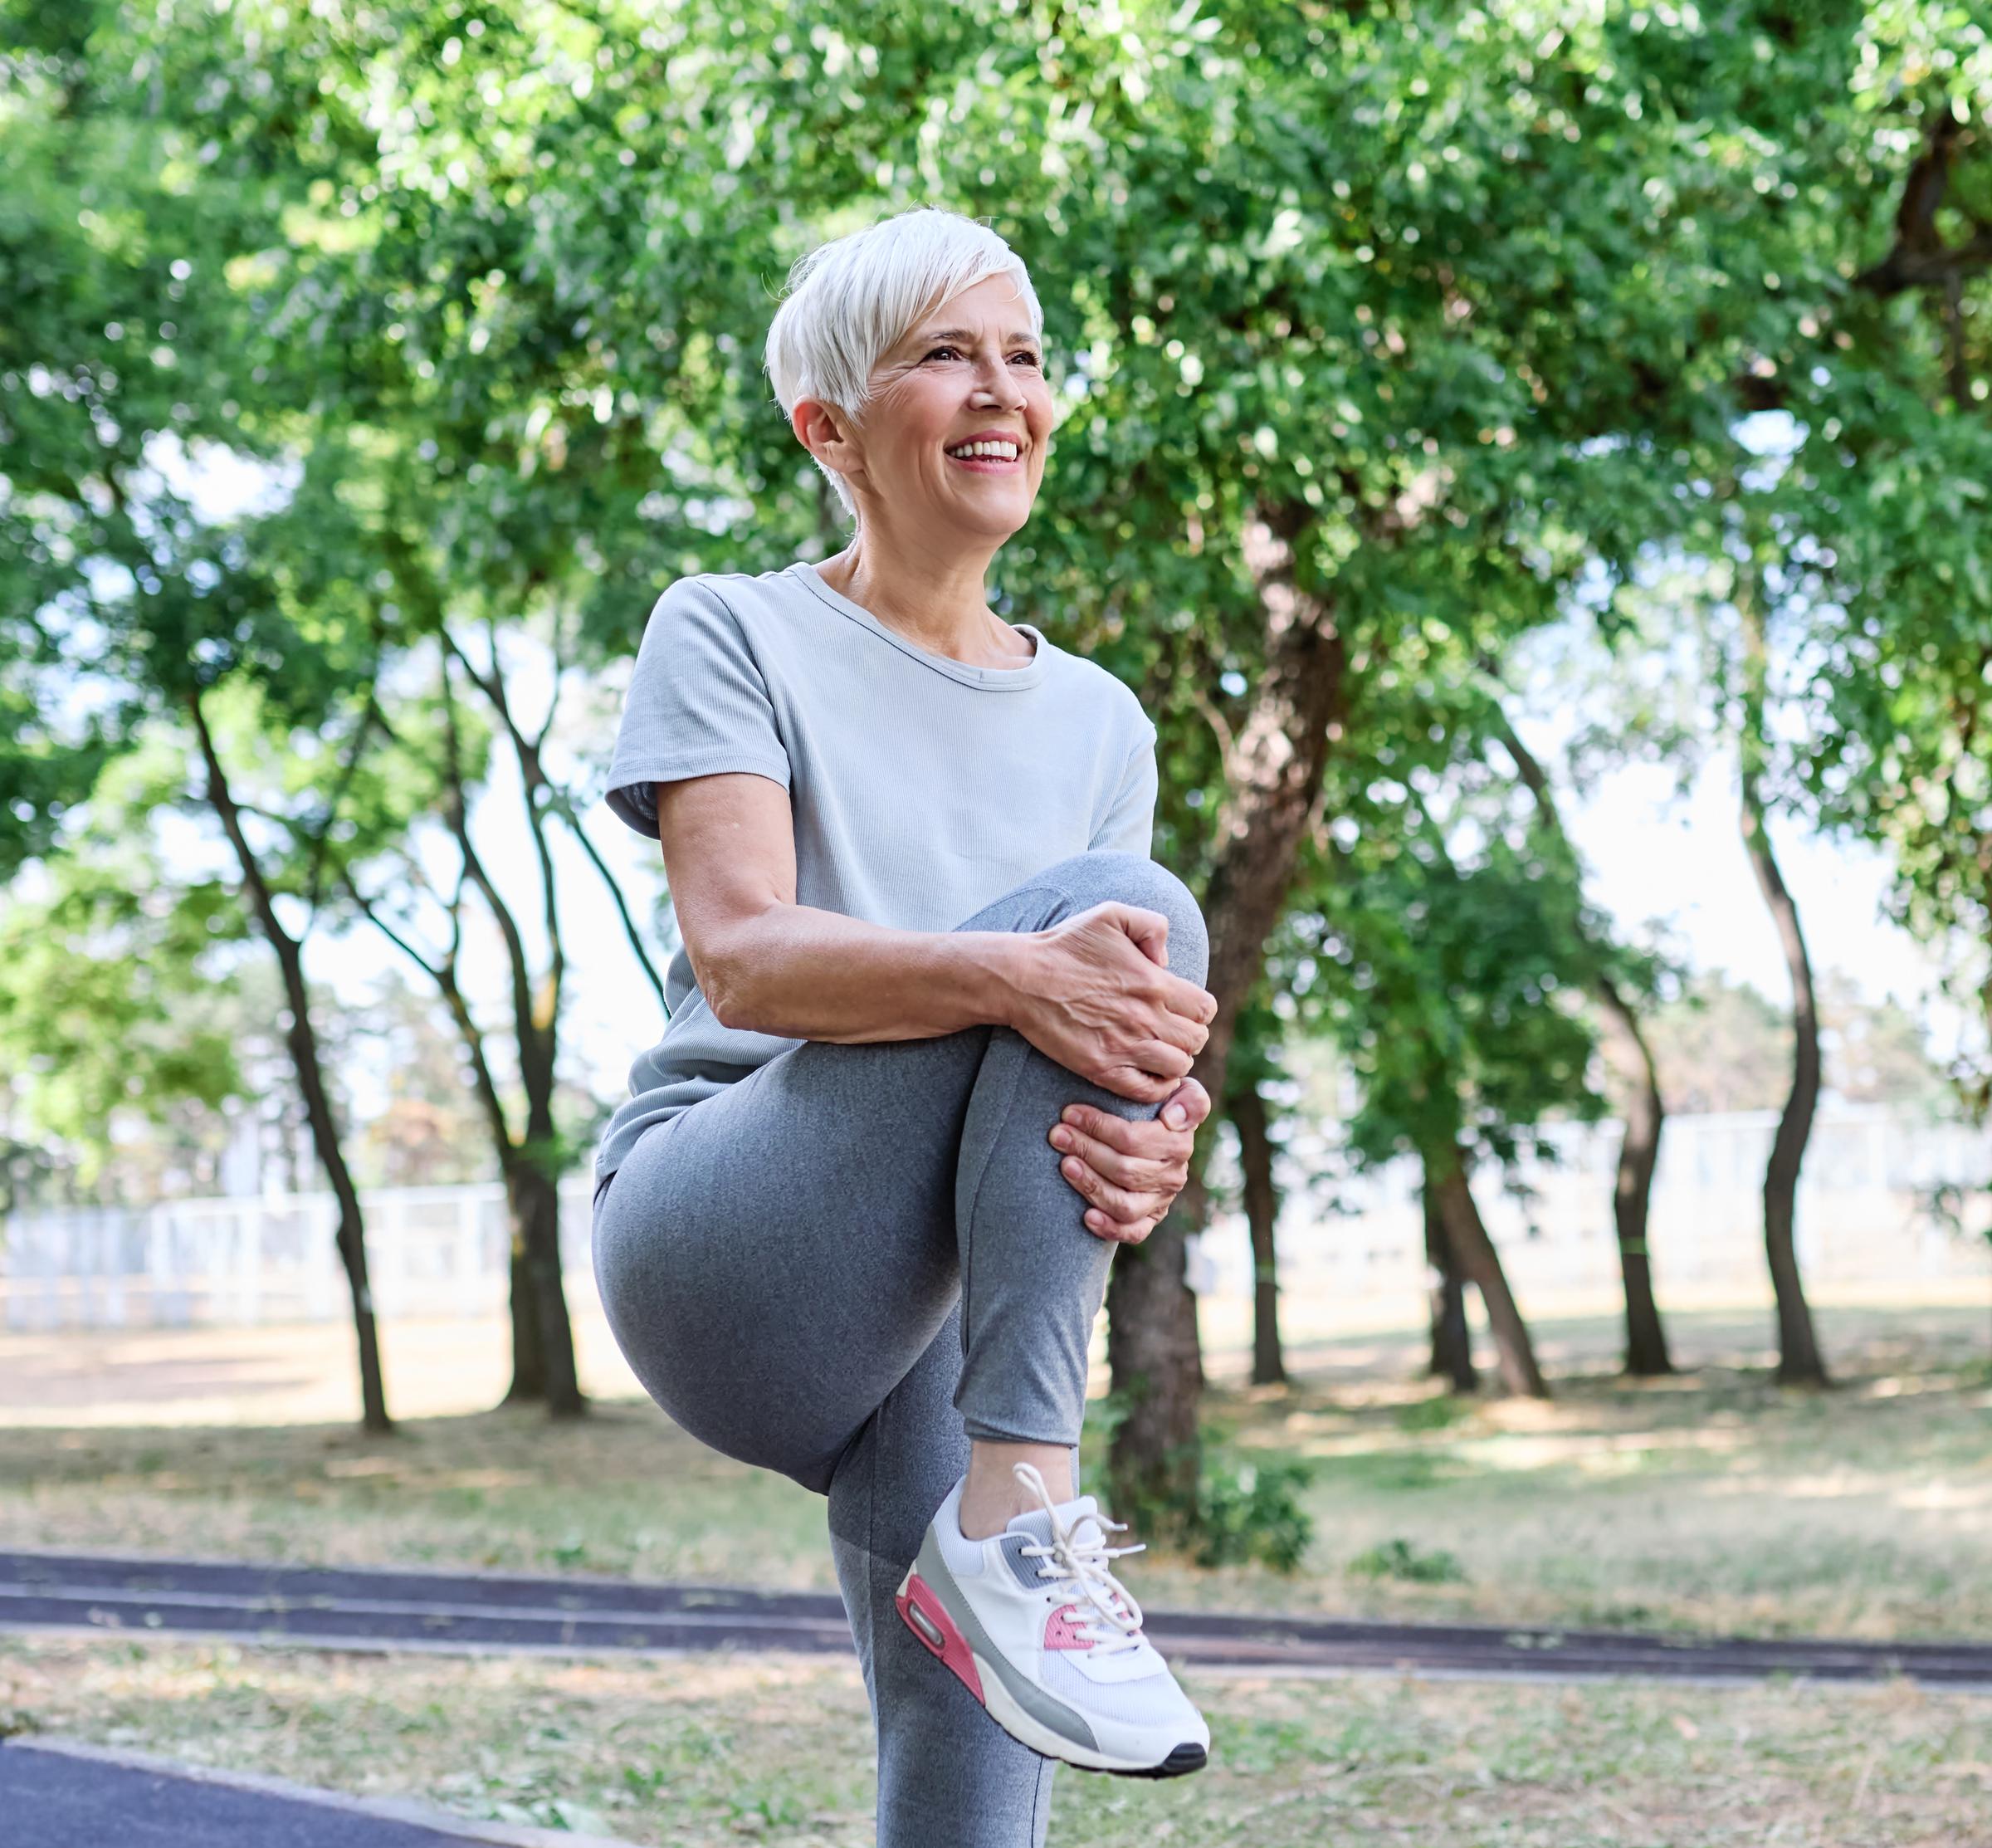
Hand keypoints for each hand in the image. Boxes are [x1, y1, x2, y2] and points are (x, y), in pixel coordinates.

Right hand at [1006, 902, 1216, 1102]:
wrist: (1021, 978)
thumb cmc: (1065, 945)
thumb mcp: (1112, 914)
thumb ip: (1153, 926)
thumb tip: (1166, 961)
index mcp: (1153, 982)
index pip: (1205, 1009)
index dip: (1198, 1010)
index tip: (1181, 1008)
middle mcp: (1145, 1018)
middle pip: (1196, 1040)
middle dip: (1189, 1035)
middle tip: (1168, 1030)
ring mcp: (1124, 1047)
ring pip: (1179, 1067)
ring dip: (1174, 1060)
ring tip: (1158, 1051)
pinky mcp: (1101, 1069)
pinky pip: (1148, 1091)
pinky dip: (1157, 1086)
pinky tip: (1148, 1073)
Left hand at [1048, 1076, 1211, 1244]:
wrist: (1157, 1133)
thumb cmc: (1158, 1107)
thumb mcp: (1179, 1092)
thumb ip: (1189, 1099)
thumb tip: (1173, 1119)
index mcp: (1178, 1143)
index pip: (1133, 1139)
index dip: (1099, 1127)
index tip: (1069, 1114)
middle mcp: (1172, 1176)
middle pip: (1124, 1170)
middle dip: (1086, 1150)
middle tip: (1057, 1135)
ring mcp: (1161, 1201)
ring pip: (1124, 1203)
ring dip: (1091, 1185)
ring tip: (1065, 1165)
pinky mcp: (1150, 1220)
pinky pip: (1133, 1232)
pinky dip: (1109, 1228)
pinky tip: (1086, 1217)